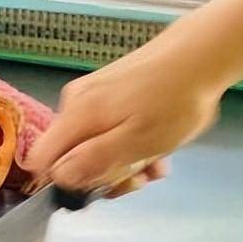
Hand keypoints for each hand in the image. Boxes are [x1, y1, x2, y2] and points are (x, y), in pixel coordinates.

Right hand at [29, 47, 222, 194]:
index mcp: (76, 116)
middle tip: (140, 178)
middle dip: (103, 173)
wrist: (200, 54)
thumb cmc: (173, 101)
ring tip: (158, 164)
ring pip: (93, 143)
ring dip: (123, 161)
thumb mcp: (137, 142)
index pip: (42, 159)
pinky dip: (130, 142)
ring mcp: (92, 95)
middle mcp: (75, 103)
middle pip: (70, 153)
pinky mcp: (109, 90)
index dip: (64, 181)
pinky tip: (158, 147)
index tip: (98, 188)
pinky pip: (108, 127)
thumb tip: (59, 178)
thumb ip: (94, 160)